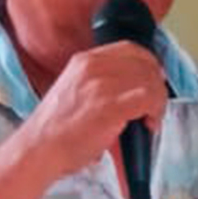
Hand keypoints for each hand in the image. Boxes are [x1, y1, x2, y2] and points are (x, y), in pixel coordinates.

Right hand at [24, 35, 171, 185]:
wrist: (38, 150)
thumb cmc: (54, 131)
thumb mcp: (72, 91)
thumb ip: (97, 83)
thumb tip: (130, 89)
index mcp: (84, 61)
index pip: (129, 48)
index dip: (148, 63)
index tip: (154, 78)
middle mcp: (94, 67)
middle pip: (144, 63)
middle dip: (156, 84)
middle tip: (155, 104)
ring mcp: (102, 85)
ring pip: (150, 80)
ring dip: (158, 100)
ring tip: (150, 118)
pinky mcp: (111, 106)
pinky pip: (149, 99)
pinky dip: (156, 111)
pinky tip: (149, 124)